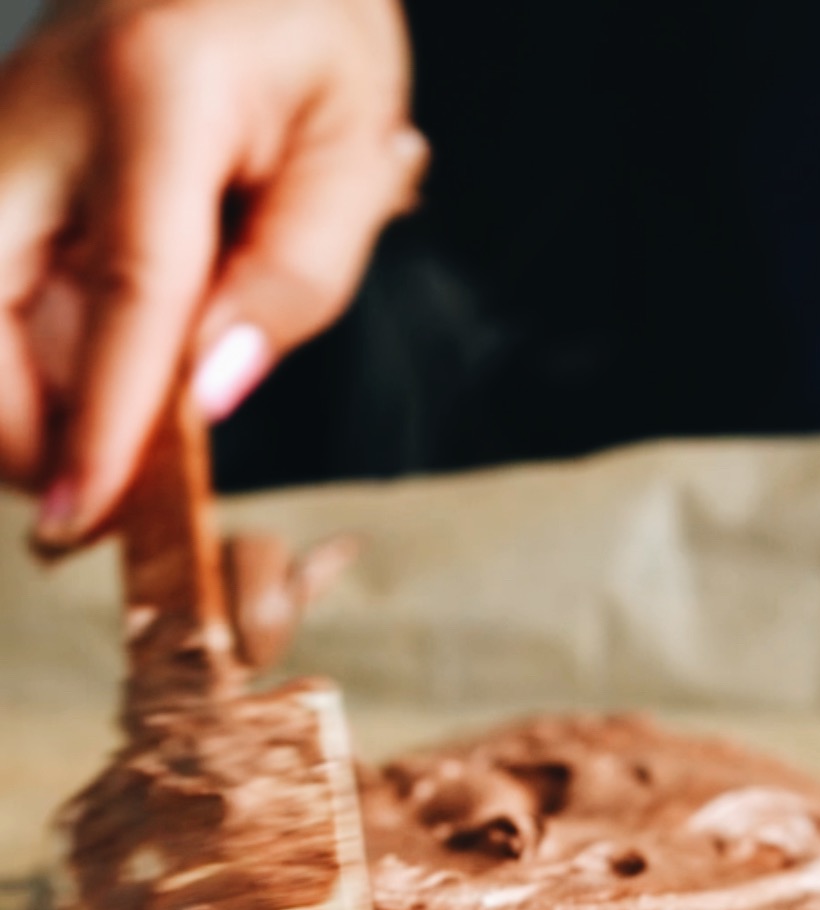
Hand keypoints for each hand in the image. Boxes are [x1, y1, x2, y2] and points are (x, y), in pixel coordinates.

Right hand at [0, 0, 425, 549]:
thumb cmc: (302, 29)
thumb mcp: (349, 145)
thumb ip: (294, 277)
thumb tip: (209, 393)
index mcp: (156, 93)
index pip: (131, 288)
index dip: (106, 419)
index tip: (82, 515)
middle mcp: (43, 109)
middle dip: (23, 426)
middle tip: (102, 495)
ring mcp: (1, 136)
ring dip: (29, 401)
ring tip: (113, 433)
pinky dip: (34, 361)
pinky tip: (99, 375)